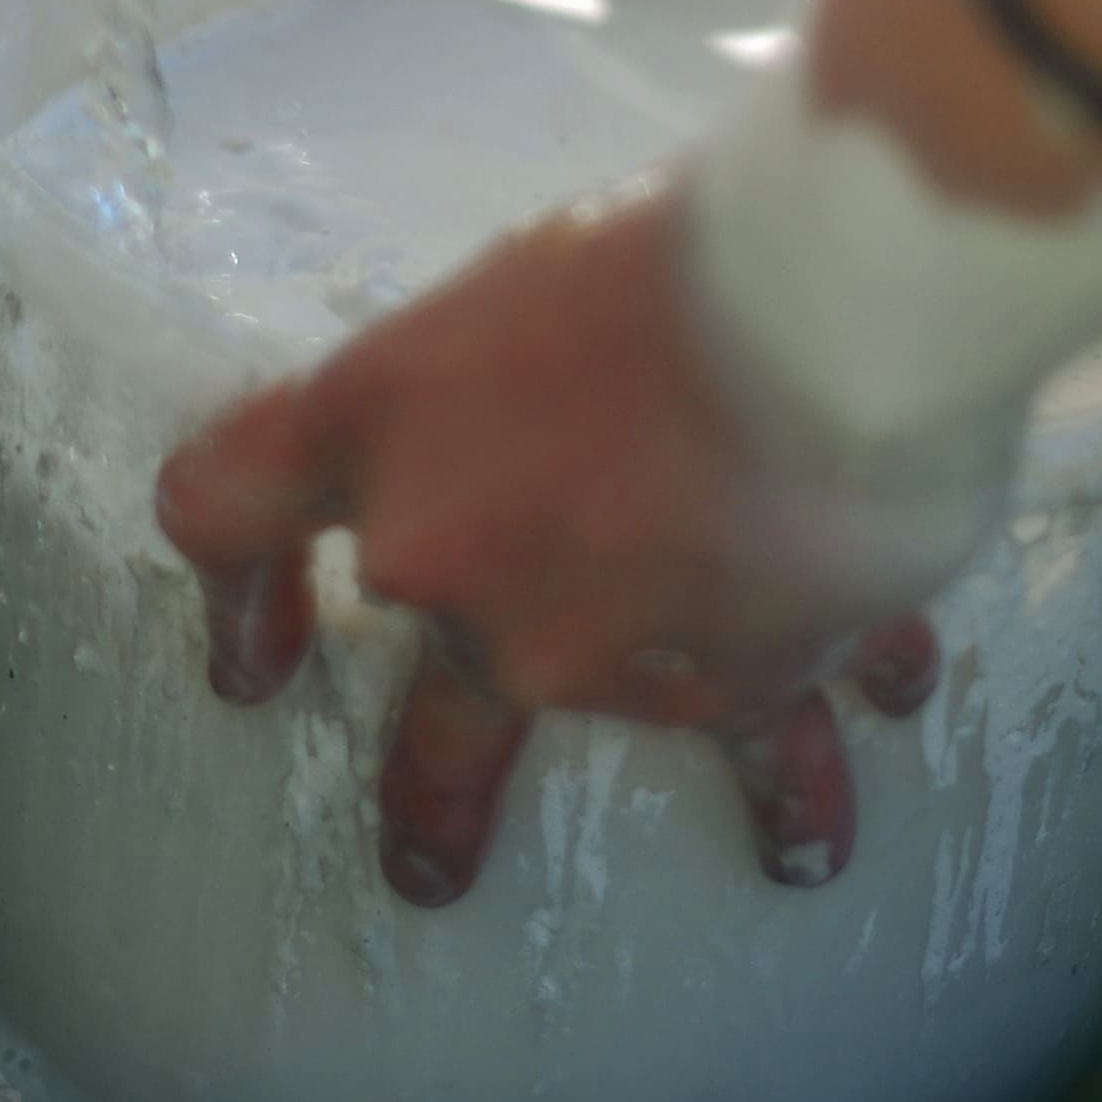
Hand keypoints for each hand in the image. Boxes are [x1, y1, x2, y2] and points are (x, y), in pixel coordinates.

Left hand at [153, 189, 942, 907]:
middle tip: (425, 856)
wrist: (835, 308)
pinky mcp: (724, 683)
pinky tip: (875, 727)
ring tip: (774, 848)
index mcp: (373, 422)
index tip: (252, 658)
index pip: (226, 507)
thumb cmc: (685, 246)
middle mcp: (448, 561)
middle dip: (431, 793)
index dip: (233, 587)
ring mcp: (577, 645)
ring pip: (618, 717)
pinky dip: (819, 736)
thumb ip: (501, 378)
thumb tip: (547, 416)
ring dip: (678, 750)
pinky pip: (770, 727)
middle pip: (424, 707)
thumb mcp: (537, 277)